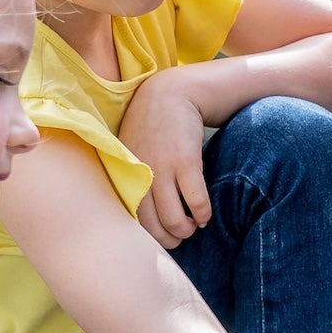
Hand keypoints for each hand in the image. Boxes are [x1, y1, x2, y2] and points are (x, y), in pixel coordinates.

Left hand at [122, 68, 210, 248]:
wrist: (171, 93)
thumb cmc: (151, 124)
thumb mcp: (131, 149)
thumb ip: (132, 176)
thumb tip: (138, 208)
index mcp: (126, 174)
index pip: (131, 218)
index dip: (149, 235)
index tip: (161, 237)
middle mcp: (141, 175)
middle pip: (154, 224)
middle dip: (169, 238)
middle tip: (180, 238)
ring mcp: (163, 168)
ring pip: (175, 217)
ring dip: (187, 229)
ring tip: (194, 227)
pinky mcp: (186, 161)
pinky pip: (196, 199)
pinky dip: (202, 213)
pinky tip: (205, 214)